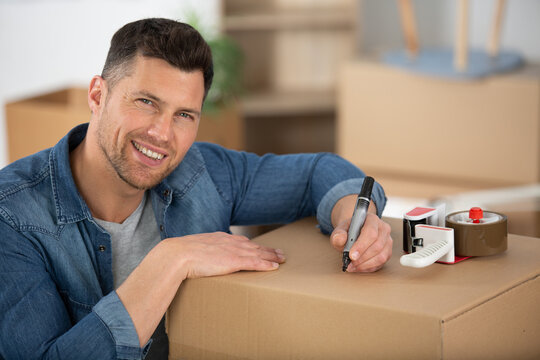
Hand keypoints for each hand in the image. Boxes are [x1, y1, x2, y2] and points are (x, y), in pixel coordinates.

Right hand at [164, 232, 285, 278]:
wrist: (178, 255)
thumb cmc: (179, 255)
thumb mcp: (192, 249)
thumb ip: (200, 252)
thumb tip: (196, 259)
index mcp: (219, 238)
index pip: (241, 241)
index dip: (253, 245)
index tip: (261, 247)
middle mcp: (229, 241)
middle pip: (254, 245)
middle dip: (268, 249)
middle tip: (280, 253)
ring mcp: (233, 250)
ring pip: (258, 253)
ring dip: (271, 256)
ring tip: (282, 259)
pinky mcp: (234, 261)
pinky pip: (255, 262)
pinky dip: (266, 264)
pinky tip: (274, 267)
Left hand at [330, 213, 392, 271]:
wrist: (354, 235)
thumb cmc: (348, 232)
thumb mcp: (340, 231)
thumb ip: (338, 234)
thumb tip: (339, 239)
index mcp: (372, 219)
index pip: (370, 232)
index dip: (361, 246)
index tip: (351, 255)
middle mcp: (383, 228)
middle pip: (377, 245)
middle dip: (362, 257)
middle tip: (350, 263)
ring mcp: (387, 241)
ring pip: (381, 256)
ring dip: (365, 264)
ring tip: (352, 266)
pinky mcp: (388, 252)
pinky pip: (381, 263)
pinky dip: (369, 267)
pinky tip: (358, 267)